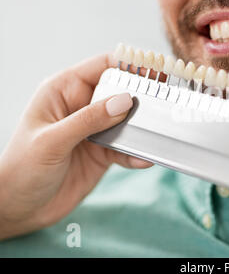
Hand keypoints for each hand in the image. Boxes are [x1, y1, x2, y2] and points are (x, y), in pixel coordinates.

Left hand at [0, 54, 152, 239]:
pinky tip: (143, 159)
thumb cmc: (21, 169)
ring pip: (128, 121)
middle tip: (164, 103)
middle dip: (142, 97)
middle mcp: (82, 106)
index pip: (102, 66)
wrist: (20, 208)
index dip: (129, 65)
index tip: (155, 70)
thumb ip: (89, 120)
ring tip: (157, 133)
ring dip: (142, 128)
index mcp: (64, 91)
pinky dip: (137, 153)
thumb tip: (124, 101)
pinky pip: (127, 147)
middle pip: (121, 92)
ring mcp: (95, 130)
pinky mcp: (103, 152)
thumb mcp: (52, 141)